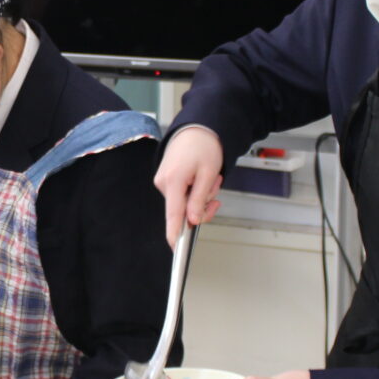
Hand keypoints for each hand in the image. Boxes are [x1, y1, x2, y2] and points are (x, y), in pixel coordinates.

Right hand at [154, 127, 224, 246]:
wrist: (197, 129)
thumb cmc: (204, 147)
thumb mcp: (208, 174)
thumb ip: (200, 199)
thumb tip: (193, 221)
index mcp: (174, 180)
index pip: (173, 214)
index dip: (175, 234)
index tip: (175, 249)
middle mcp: (163, 183)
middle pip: (183, 211)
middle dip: (202, 204)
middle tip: (215, 188)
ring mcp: (163, 182)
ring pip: (185, 204)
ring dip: (200, 196)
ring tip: (208, 177)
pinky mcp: (166, 181)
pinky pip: (182, 196)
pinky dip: (195, 191)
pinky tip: (200, 178)